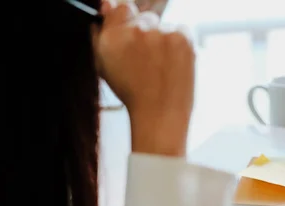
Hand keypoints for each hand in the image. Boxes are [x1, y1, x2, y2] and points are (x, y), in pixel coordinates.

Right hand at [94, 1, 195, 156]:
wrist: (160, 116)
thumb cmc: (135, 97)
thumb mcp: (106, 67)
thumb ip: (102, 34)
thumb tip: (106, 6)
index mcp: (112, 36)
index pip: (121, 7)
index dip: (129, 21)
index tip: (136, 36)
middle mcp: (134, 30)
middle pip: (145, 18)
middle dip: (149, 35)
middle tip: (152, 61)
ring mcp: (159, 33)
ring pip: (165, 26)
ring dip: (166, 41)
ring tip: (163, 68)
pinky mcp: (181, 37)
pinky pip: (183, 29)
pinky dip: (182, 44)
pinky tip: (175, 65)